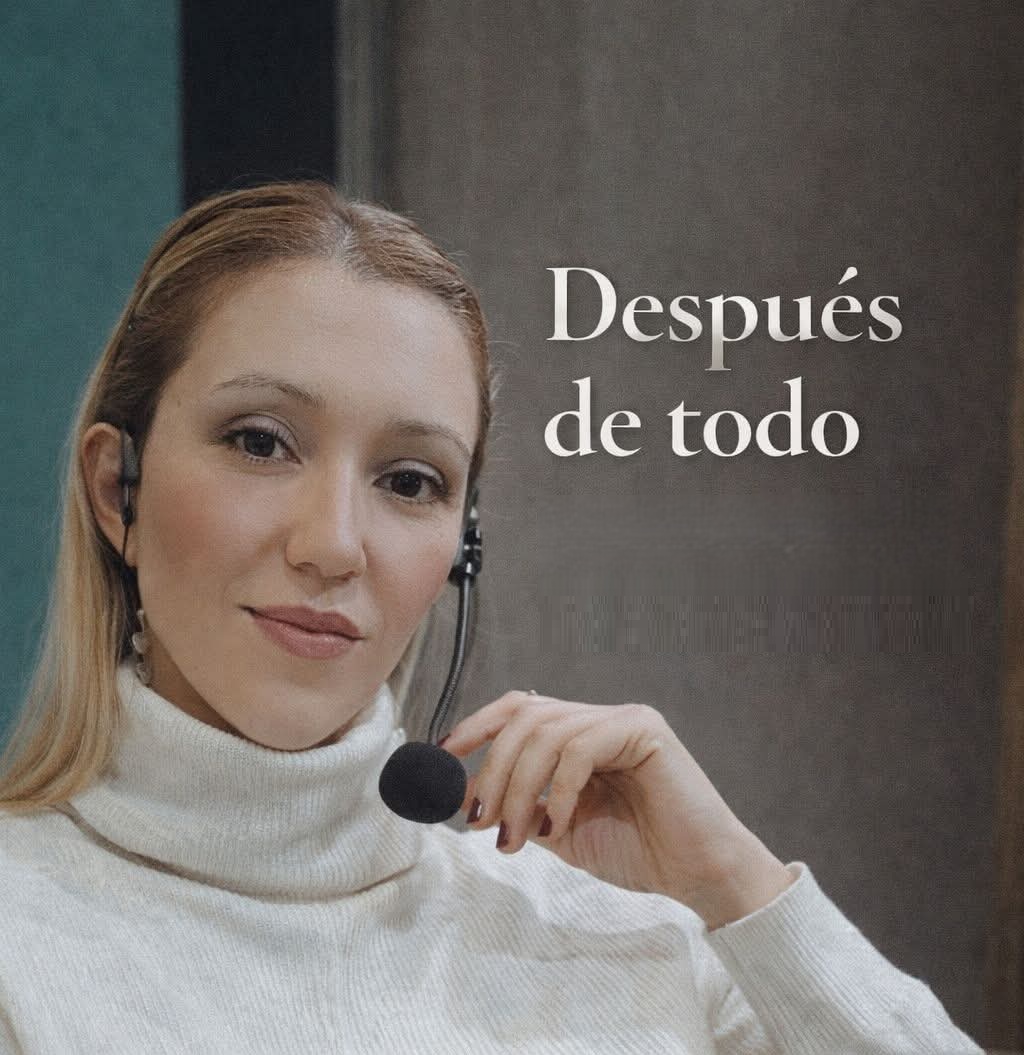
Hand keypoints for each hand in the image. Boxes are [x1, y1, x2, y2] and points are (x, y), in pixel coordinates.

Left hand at [440, 691, 794, 928]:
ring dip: (518, 787)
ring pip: (546, 732)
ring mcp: (623, 719)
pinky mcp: (644, 731)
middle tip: (479, 818)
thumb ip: (519, 806)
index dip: (477, 725)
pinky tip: (557, 826)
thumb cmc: (636, 852)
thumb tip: (463, 795)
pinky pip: (580, 748)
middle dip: (492, 767)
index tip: (441, 757)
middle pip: (525, 716)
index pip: (520, 708)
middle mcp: (600, 717)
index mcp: (580, 734)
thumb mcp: (558, 829)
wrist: (696, 875)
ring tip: (513, 836)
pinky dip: (557, 790)